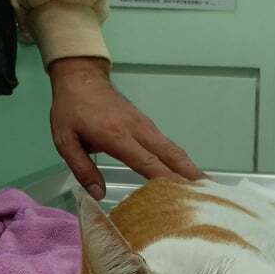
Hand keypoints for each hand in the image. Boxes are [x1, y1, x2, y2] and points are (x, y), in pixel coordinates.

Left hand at [49, 57, 202, 198]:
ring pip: (174, 150)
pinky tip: (188, 175)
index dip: (166, 180)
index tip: (183, 196)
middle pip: (171, 155)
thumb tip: (98, 195)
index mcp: (117, 136)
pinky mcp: (148, 125)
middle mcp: (138, 130)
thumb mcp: (65, 141)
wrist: (80, 77)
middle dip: (190, 175)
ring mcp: (146, 126)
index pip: (147, 162)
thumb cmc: (71, 110)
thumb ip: (82, 169)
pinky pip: (168, 146)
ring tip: (207, 189)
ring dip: (191, 169)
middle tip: (209, 195)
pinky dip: (181, 162)